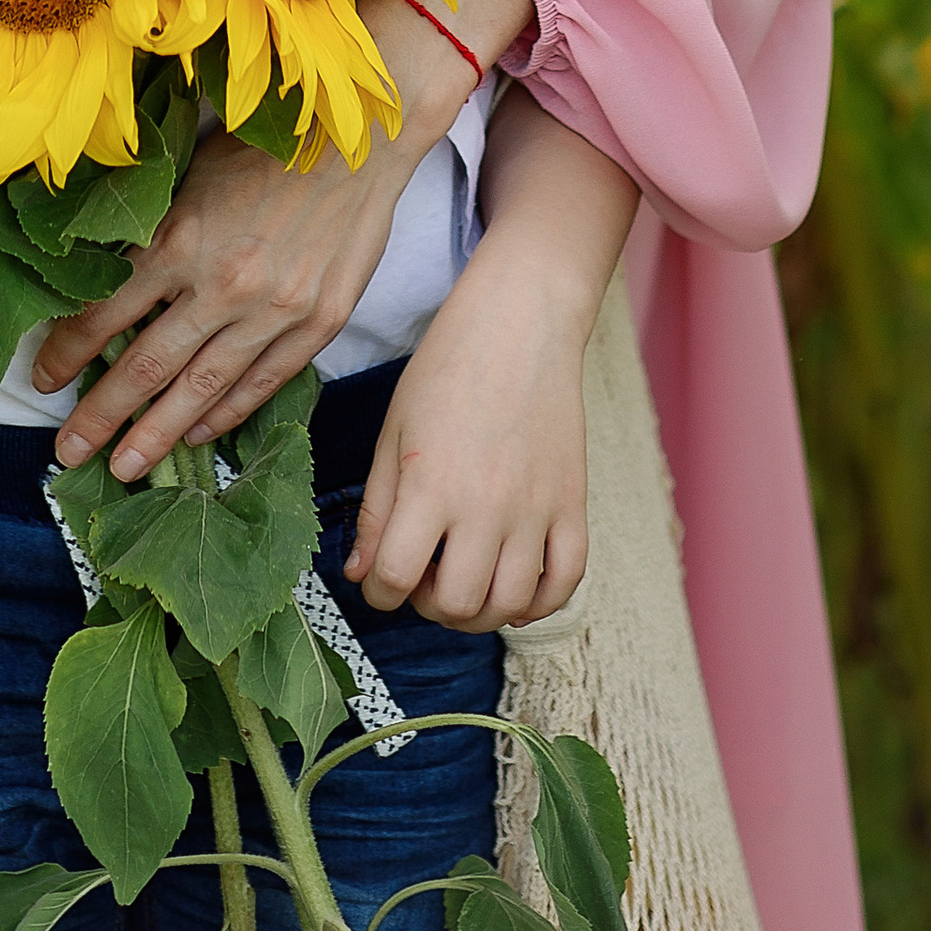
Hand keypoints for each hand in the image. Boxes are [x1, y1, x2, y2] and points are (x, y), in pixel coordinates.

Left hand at [35, 127, 424, 485]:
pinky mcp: (317, 323)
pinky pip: (261, 383)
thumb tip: (101, 267)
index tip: (44, 380)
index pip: (106, 312)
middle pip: (146, 366)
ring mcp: (273, 310)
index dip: (69, 352)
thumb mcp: (193, 168)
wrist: (361, 135)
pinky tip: (197, 435)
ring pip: (200, 389)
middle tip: (67, 453)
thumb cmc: (268, 138)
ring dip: (156, 435)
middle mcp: (222, 283)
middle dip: (100, 416)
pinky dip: (225, 415)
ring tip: (124, 468)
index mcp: (181, 237)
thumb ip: (155, 225)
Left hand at [345, 239, 592, 631]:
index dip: (376, 590)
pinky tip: (515, 588)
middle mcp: (485, 506)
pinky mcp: (573, 502)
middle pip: (454, 604)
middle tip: (423, 574)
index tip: (377, 577)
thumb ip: (376, 507)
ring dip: (478, 611)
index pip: (394, 579)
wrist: (521, 319)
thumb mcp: (394, 430)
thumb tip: (358, 573)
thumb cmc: (448, 365)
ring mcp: (535, 508)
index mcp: (431, 484)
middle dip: (427, 604)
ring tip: (464, 578)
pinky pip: (566, 582)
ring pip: (508, 605)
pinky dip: (540, 602)